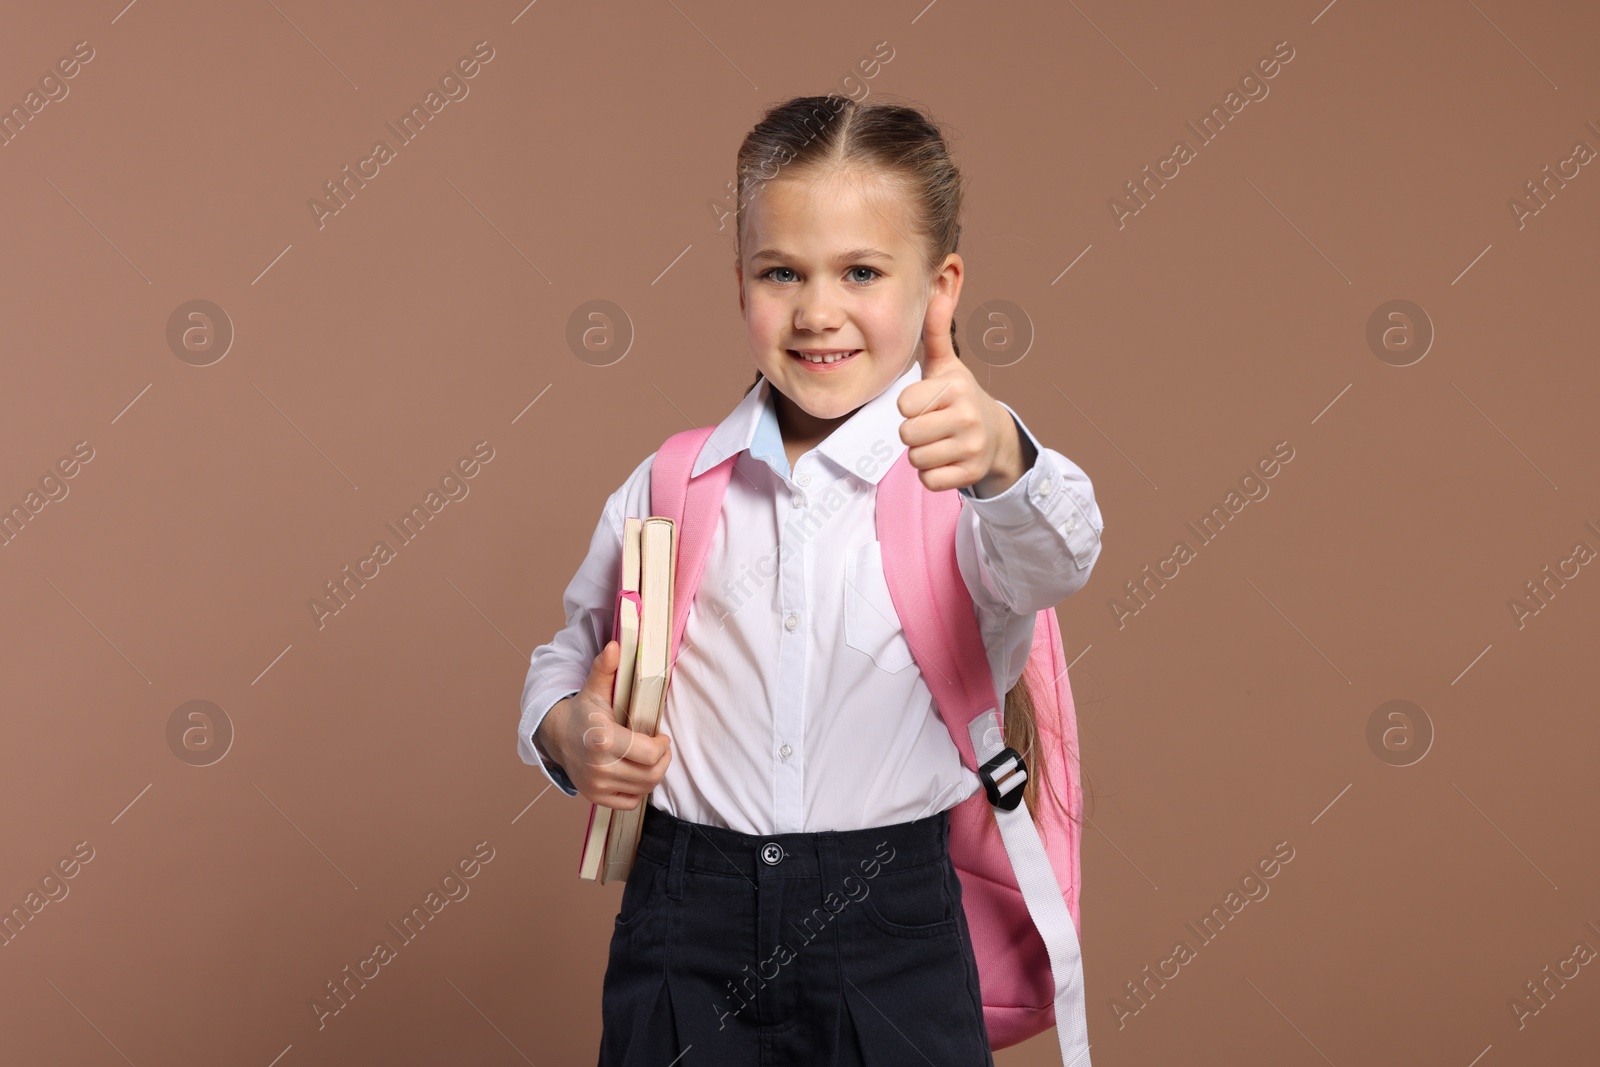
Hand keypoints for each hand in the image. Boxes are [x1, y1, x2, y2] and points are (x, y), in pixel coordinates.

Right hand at [536, 639, 672, 809]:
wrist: (558, 736)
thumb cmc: (584, 712)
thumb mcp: (595, 688)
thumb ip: (606, 668)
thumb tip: (615, 646)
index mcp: (603, 739)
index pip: (650, 754)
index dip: (663, 746)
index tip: (661, 736)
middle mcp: (599, 767)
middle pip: (651, 774)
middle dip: (663, 760)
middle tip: (660, 748)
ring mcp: (596, 785)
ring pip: (644, 788)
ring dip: (653, 773)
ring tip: (649, 758)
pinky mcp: (595, 797)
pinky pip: (631, 801)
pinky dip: (639, 789)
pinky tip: (635, 772)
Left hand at [897, 286, 1026, 494]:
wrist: (994, 435)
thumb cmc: (958, 397)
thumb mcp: (946, 364)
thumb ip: (936, 330)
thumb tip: (940, 287)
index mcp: (955, 388)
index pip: (905, 404)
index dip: (909, 405)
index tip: (926, 402)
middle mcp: (967, 417)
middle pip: (907, 434)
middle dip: (913, 431)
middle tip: (931, 424)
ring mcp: (971, 447)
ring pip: (916, 459)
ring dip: (921, 453)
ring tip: (938, 440)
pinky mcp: (970, 474)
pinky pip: (929, 481)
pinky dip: (931, 474)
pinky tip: (945, 458)